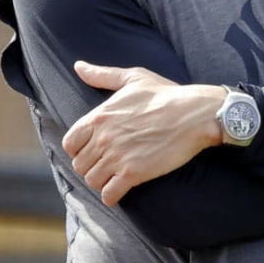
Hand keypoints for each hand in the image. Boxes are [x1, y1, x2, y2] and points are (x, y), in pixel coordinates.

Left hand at [61, 61, 223, 205]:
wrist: (194, 114)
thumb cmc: (165, 94)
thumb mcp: (132, 78)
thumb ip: (102, 75)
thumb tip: (78, 66)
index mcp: (99, 116)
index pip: (70, 143)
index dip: (78, 150)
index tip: (92, 151)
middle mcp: (103, 138)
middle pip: (80, 165)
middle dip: (91, 167)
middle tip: (106, 166)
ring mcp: (117, 157)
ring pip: (92, 181)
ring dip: (101, 182)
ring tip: (113, 178)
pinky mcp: (133, 173)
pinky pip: (109, 194)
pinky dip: (112, 196)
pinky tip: (120, 190)